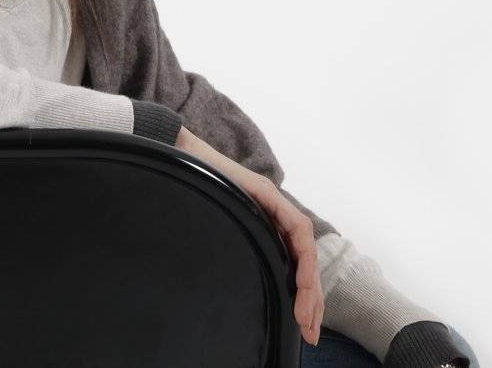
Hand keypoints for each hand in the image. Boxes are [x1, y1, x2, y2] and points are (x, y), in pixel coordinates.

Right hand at [175, 126, 323, 344]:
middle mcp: (275, 216)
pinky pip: (297, 229)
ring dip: (310, 286)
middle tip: (309, 333)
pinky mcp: (268, 193)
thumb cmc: (193, 195)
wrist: (180, 158)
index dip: (301, 297)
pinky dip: (303, 257)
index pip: (294, 266)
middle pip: (305, 263)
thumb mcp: (220, 234)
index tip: (301, 326)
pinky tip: (302, 281)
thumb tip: (229, 291)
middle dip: (311, 300)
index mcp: (266, 226)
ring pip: (307, 250)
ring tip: (307, 316)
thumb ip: (234, 252)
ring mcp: (274, 203)